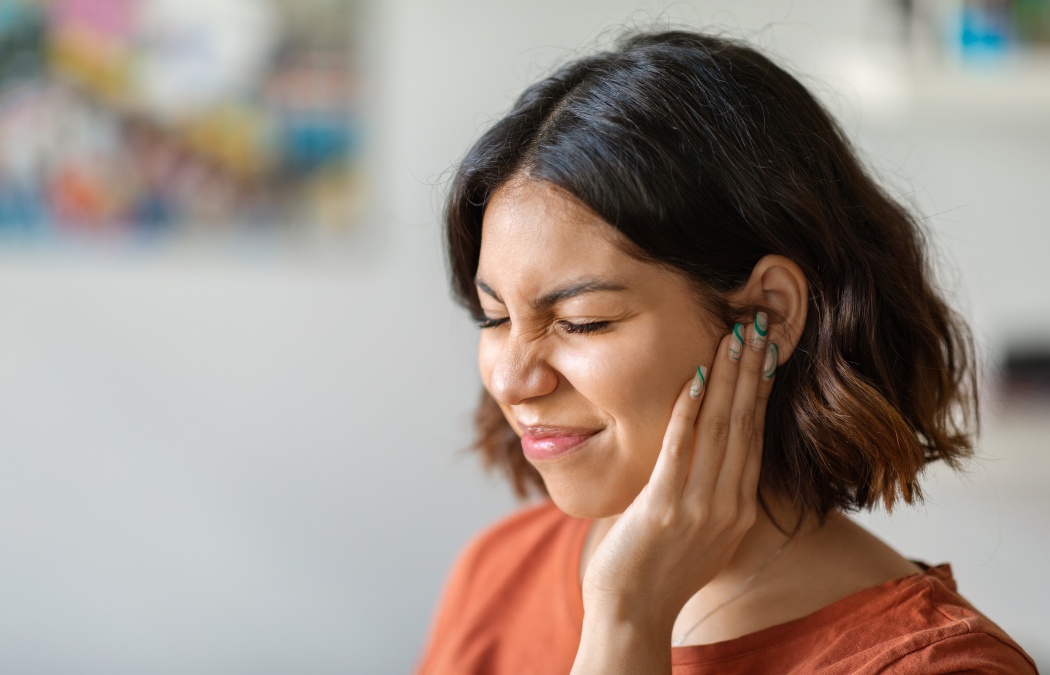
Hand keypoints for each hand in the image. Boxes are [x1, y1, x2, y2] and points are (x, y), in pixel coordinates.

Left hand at [573, 314, 776, 670]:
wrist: (633, 615)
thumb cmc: (658, 571)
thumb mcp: (700, 532)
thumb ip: (710, 493)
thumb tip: (707, 454)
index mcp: (738, 509)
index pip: (755, 436)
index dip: (761, 390)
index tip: (766, 351)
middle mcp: (727, 506)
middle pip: (745, 424)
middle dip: (752, 371)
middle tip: (759, 325)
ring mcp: (698, 508)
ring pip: (720, 429)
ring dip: (727, 377)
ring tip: (735, 336)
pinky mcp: (663, 509)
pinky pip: (681, 450)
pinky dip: (689, 411)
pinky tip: (695, 378)